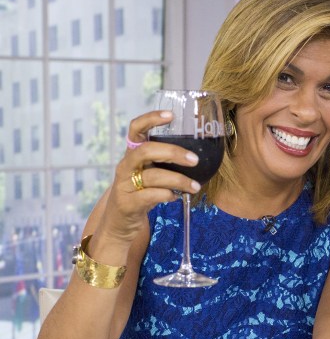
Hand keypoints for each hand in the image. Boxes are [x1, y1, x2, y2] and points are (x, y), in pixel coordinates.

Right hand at [96, 111, 202, 243]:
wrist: (120, 223)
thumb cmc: (142, 193)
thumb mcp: (151, 174)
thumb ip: (166, 164)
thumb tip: (199, 157)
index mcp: (133, 154)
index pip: (136, 129)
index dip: (151, 119)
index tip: (171, 115)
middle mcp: (126, 166)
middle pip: (146, 151)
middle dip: (173, 153)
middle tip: (194, 160)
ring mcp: (124, 184)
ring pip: (152, 176)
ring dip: (178, 180)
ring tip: (195, 187)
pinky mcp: (128, 203)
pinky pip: (150, 196)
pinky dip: (167, 195)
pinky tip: (176, 197)